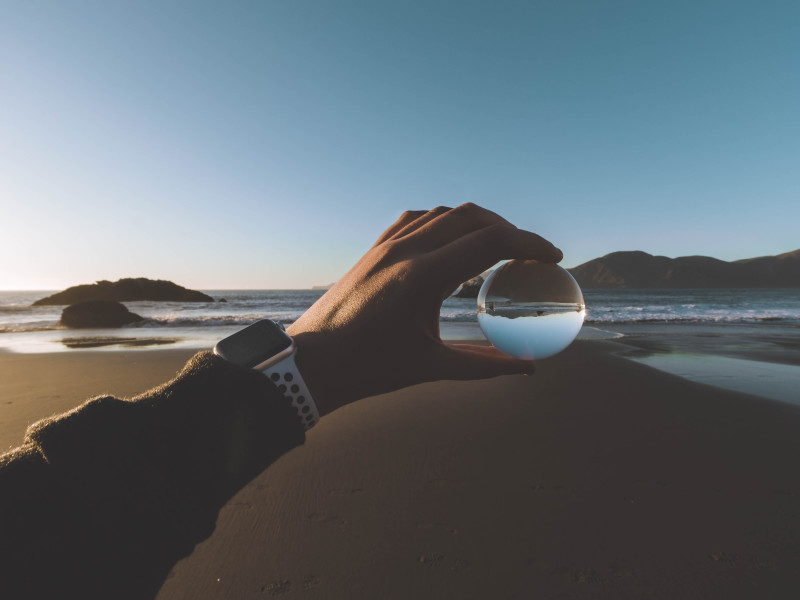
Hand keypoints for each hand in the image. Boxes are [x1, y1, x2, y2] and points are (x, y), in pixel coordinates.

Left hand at [286, 203, 562, 416]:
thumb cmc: (371, 369)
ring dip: (476, 222)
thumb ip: (486, 365)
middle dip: (509, 229)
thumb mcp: (433, 367)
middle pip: (471, 218)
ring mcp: (386, 246)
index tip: (552, 257)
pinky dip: (444, 222)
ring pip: (443, 214)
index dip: (529, 244)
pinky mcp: (373, 249)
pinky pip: (415, 219)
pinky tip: (452, 239)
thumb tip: (528, 368)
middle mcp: (405, 252)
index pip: (490, 242)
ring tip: (497, 245)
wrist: (312, 363)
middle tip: (529, 253)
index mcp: (423, 278)